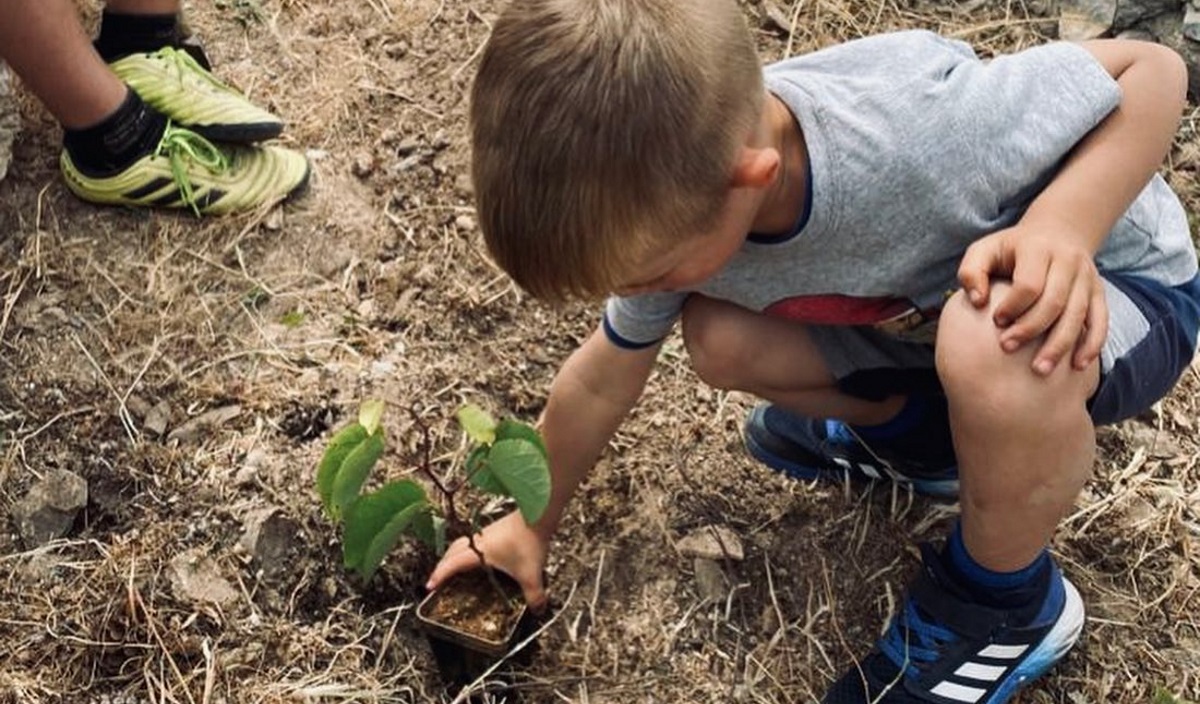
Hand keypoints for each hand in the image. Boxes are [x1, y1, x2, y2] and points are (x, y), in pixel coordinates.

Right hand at [425, 511, 550, 610]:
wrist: (538, 513)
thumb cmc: (529, 539)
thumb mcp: (530, 574)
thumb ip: (534, 595)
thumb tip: (537, 609)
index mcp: (479, 552)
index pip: (451, 564)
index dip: (439, 575)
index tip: (430, 586)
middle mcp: (479, 541)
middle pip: (452, 551)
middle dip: (442, 564)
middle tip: (438, 576)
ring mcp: (487, 533)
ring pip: (463, 543)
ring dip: (455, 554)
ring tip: (456, 565)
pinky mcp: (497, 528)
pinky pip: (475, 540)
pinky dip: (471, 548)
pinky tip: (483, 555)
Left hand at [957, 223, 1107, 374]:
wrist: (1056, 233)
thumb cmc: (1011, 249)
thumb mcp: (985, 250)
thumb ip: (971, 272)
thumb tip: (977, 302)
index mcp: (1039, 248)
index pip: (1029, 284)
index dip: (1013, 306)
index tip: (996, 322)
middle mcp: (1068, 261)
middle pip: (1054, 302)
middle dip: (1030, 329)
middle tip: (1007, 348)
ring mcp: (1087, 277)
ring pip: (1078, 315)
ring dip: (1059, 345)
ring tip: (1040, 370)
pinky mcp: (1098, 291)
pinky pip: (1100, 320)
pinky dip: (1091, 344)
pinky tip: (1078, 365)